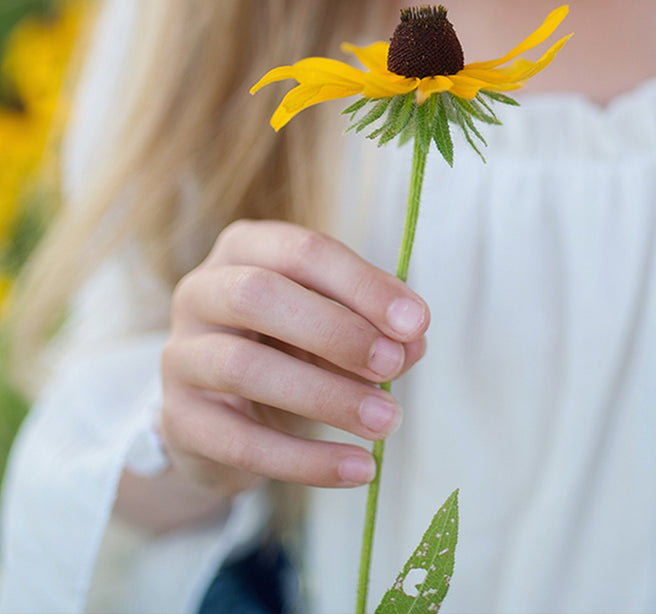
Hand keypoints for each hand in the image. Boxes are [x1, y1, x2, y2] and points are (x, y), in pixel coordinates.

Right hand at [160, 219, 428, 497]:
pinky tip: (358, 468)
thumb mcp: (337, 322)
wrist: (228, 413)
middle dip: (335, 331)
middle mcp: (201, 290)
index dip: (362, 285)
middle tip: (393, 365)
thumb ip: (377, 325)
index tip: (416, 322)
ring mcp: (181, 355)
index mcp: (247, 248)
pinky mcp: (178, 421)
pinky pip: (240, 442)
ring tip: (386, 420)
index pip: (303, 251)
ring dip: (326, 396)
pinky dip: (306, 460)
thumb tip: (413, 341)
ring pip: (244, 368)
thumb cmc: (292, 344)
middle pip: (258, 295)